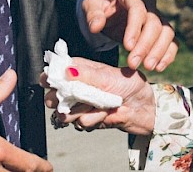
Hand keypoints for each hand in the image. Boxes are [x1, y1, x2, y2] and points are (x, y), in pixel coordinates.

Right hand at [41, 58, 155, 135]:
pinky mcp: (91, 120)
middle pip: (57, 94)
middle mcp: (81, 88)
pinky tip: (104, 115)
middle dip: (57, 98)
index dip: (51, 75)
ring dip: (77, 111)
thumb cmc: (132, 86)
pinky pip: (82, 123)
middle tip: (62, 99)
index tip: (46, 80)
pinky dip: (93, 119)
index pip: (60, 70)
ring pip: (66, 112)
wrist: (147, 109)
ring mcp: (84, 106)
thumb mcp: (110, 76)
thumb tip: (67, 70)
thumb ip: (87, 74)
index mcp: (84, 71)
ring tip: (92, 107)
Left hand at [82, 0, 176, 70]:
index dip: (135, 28)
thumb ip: (92, 14)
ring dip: (159, 51)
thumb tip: (96, 26)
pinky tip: (159, 67)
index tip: (127, 47)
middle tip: (133, 63)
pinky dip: (168, 54)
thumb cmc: (99, 7)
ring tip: (148, 67)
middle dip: (145, 45)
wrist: (108, 12)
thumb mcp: (90, 6)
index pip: (138, 9)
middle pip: (154, 23)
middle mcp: (148, 2)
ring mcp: (158, 15)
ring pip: (167, 32)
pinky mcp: (162, 29)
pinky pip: (172, 41)